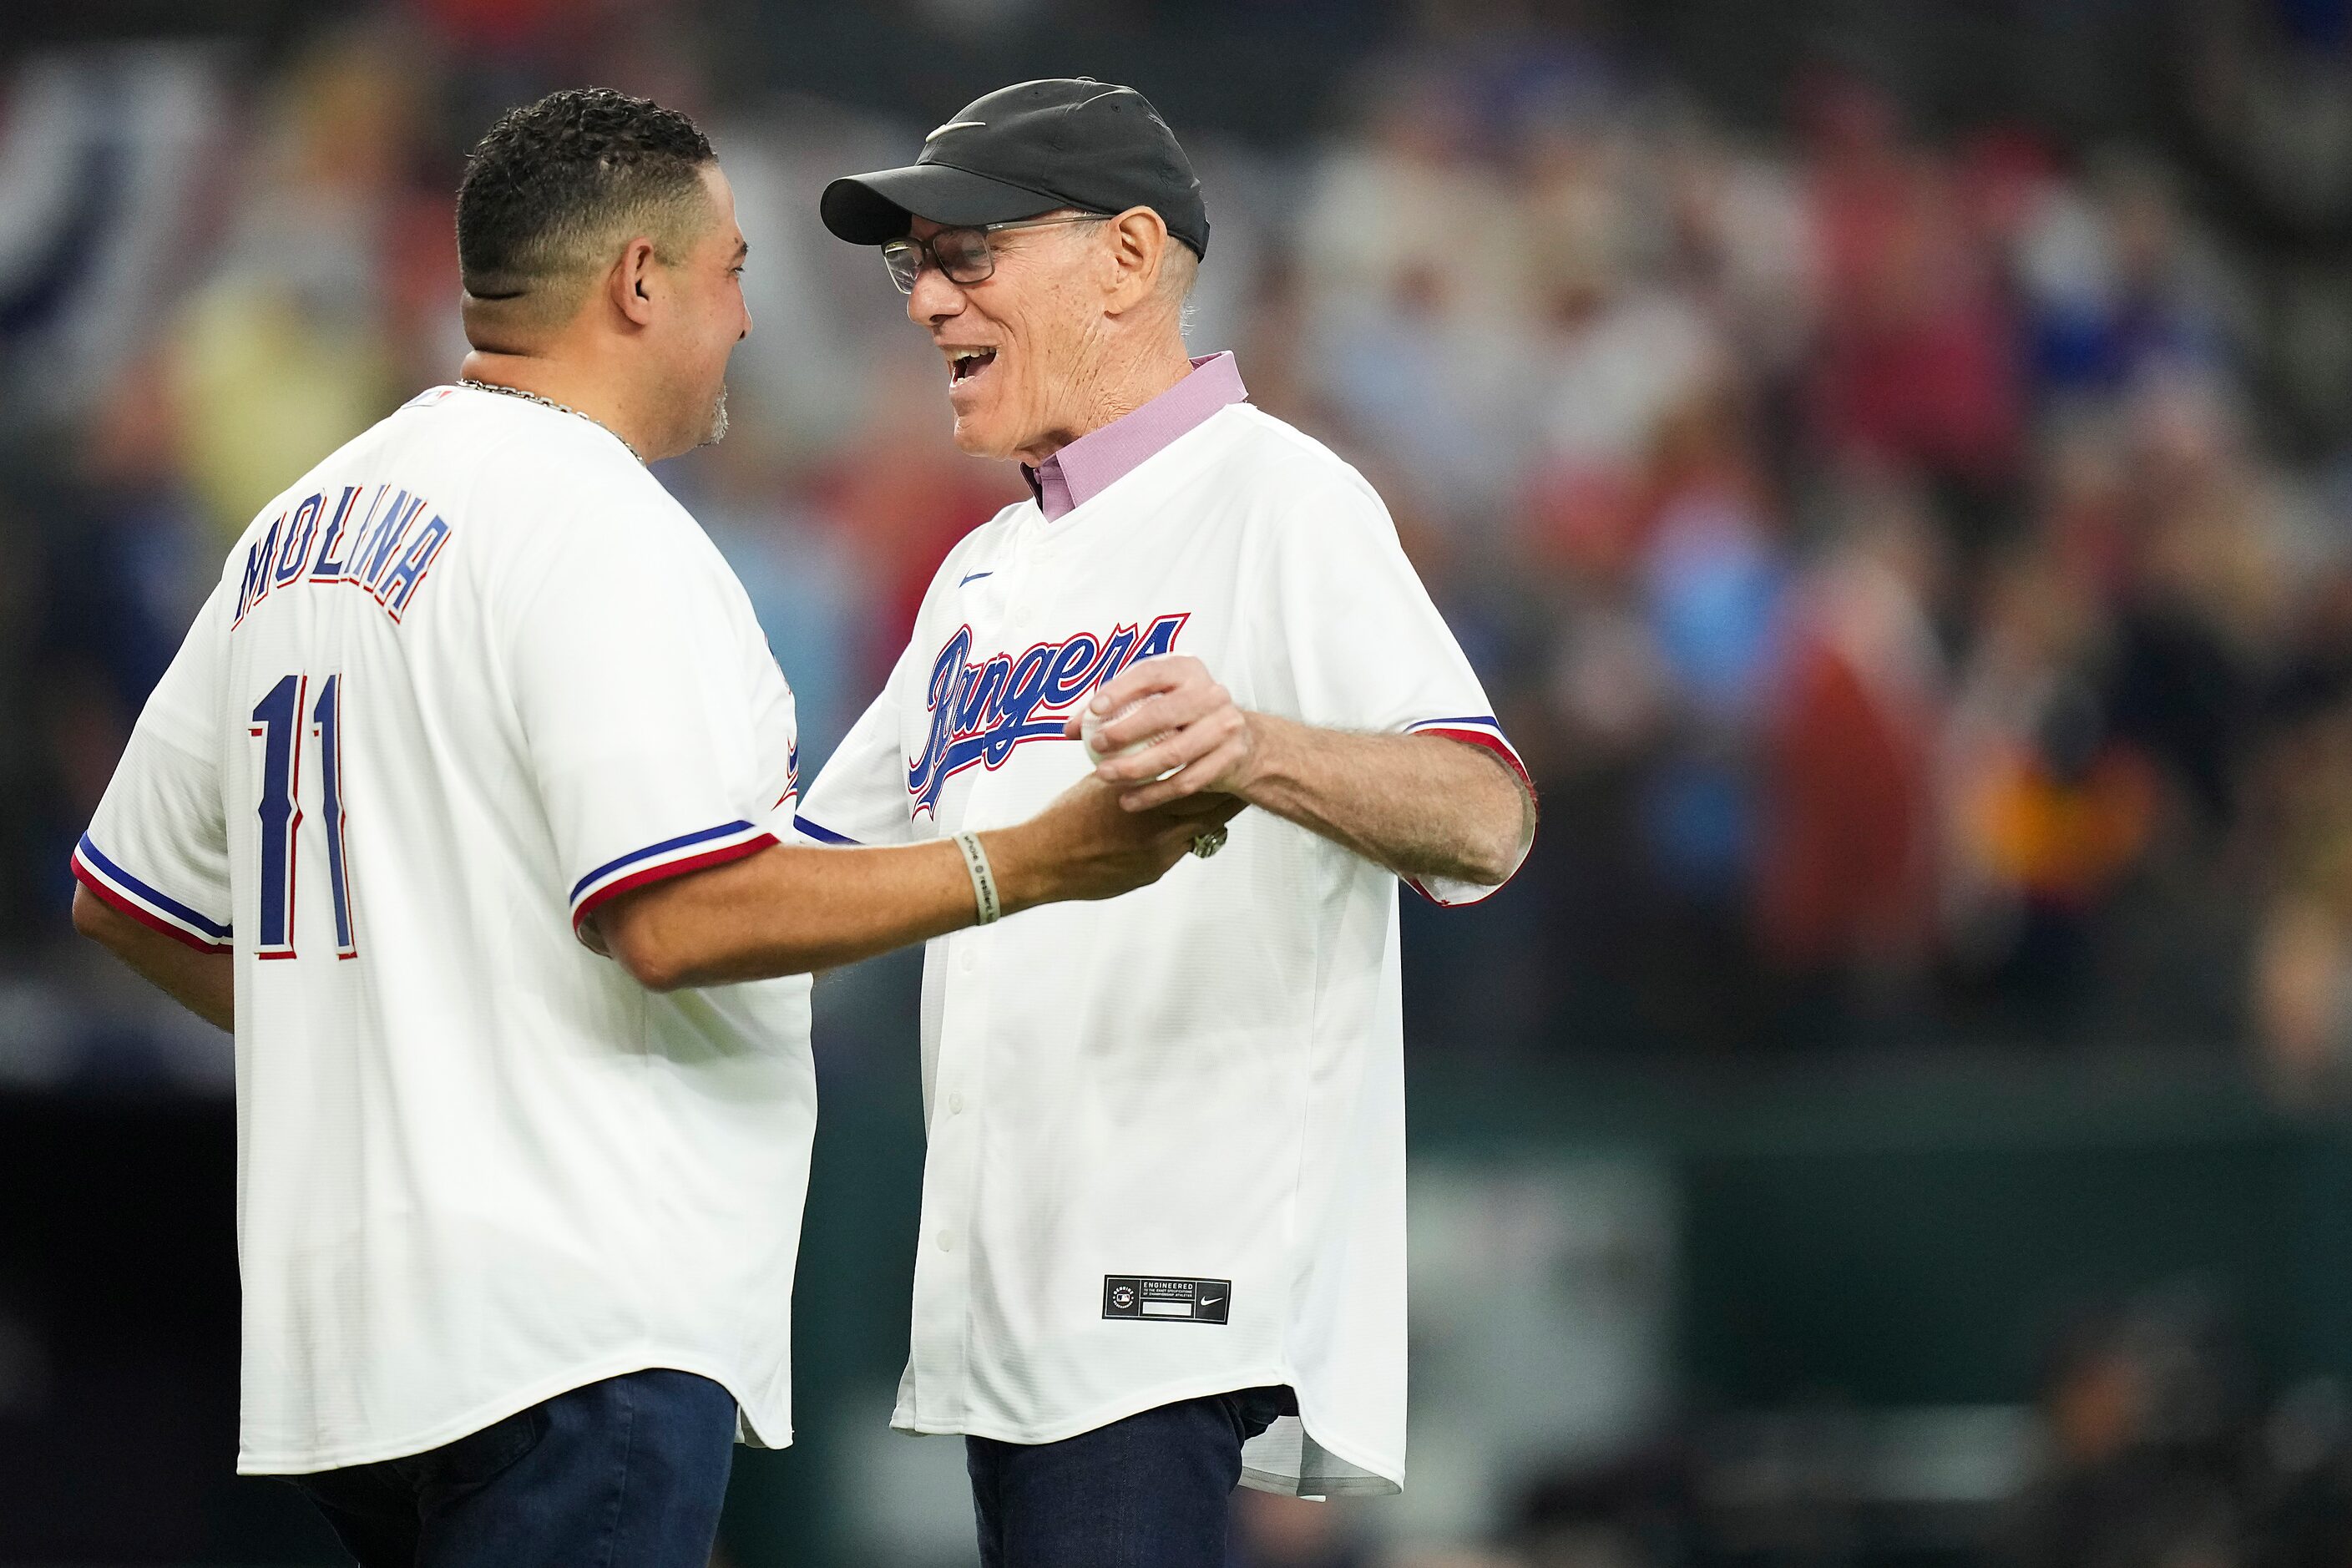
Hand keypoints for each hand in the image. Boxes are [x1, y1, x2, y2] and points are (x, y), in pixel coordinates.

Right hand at [988, 773, 1243, 908]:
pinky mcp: (1152, 872)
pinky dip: (1182, 838)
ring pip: (1199, 831)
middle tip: (1242, 781)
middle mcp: (1157, 823)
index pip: (1195, 777)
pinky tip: (1178, 831)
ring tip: (1223, 805)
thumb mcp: (1100, 782)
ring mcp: (1158, 852)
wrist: (1043, 860)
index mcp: (1144, 792)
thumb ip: (1132, 771)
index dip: (1216, 766)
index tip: (1230, 754)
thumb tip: (1152, 757)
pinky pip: (1178, 851)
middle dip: (1227, 794)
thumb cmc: (1065, 816)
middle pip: (1211, 808)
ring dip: (1209, 818)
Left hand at [1065, 654, 1259, 810]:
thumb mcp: (1155, 702)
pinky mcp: (1229, 759)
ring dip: (1134, 768)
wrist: (1242, 742)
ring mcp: (1224, 727)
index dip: (1121, 690)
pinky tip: (1129, 800)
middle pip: (1164, 714)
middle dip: (1124, 731)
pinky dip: (1153, 794)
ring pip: (1174, 753)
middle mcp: (1211, 694)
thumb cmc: (1186, 717)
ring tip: (1105, 776)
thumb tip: (1069, 729)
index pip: (1151, 674)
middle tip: (1095, 746)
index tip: (1095, 709)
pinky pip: (1185, 781)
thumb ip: (1113, 711)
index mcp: (1188, 671)